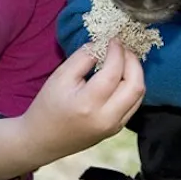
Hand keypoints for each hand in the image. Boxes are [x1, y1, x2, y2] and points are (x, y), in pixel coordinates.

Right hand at [0, 40, 144, 179]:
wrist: (42, 140)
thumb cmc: (48, 106)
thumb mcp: (60, 77)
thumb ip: (83, 58)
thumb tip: (103, 44)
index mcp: (88, 104)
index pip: (113, 72)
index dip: (117, 52)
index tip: (113, 39)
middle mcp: (106, 118)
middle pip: (135, 85)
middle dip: (133, 61)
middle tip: (123, 47)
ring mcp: (114, 127)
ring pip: (139, 95)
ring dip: (136, 73)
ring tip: (124, 58)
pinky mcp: (116, 129)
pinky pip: (134, 104)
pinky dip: (132, 86)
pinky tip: (123, 75)